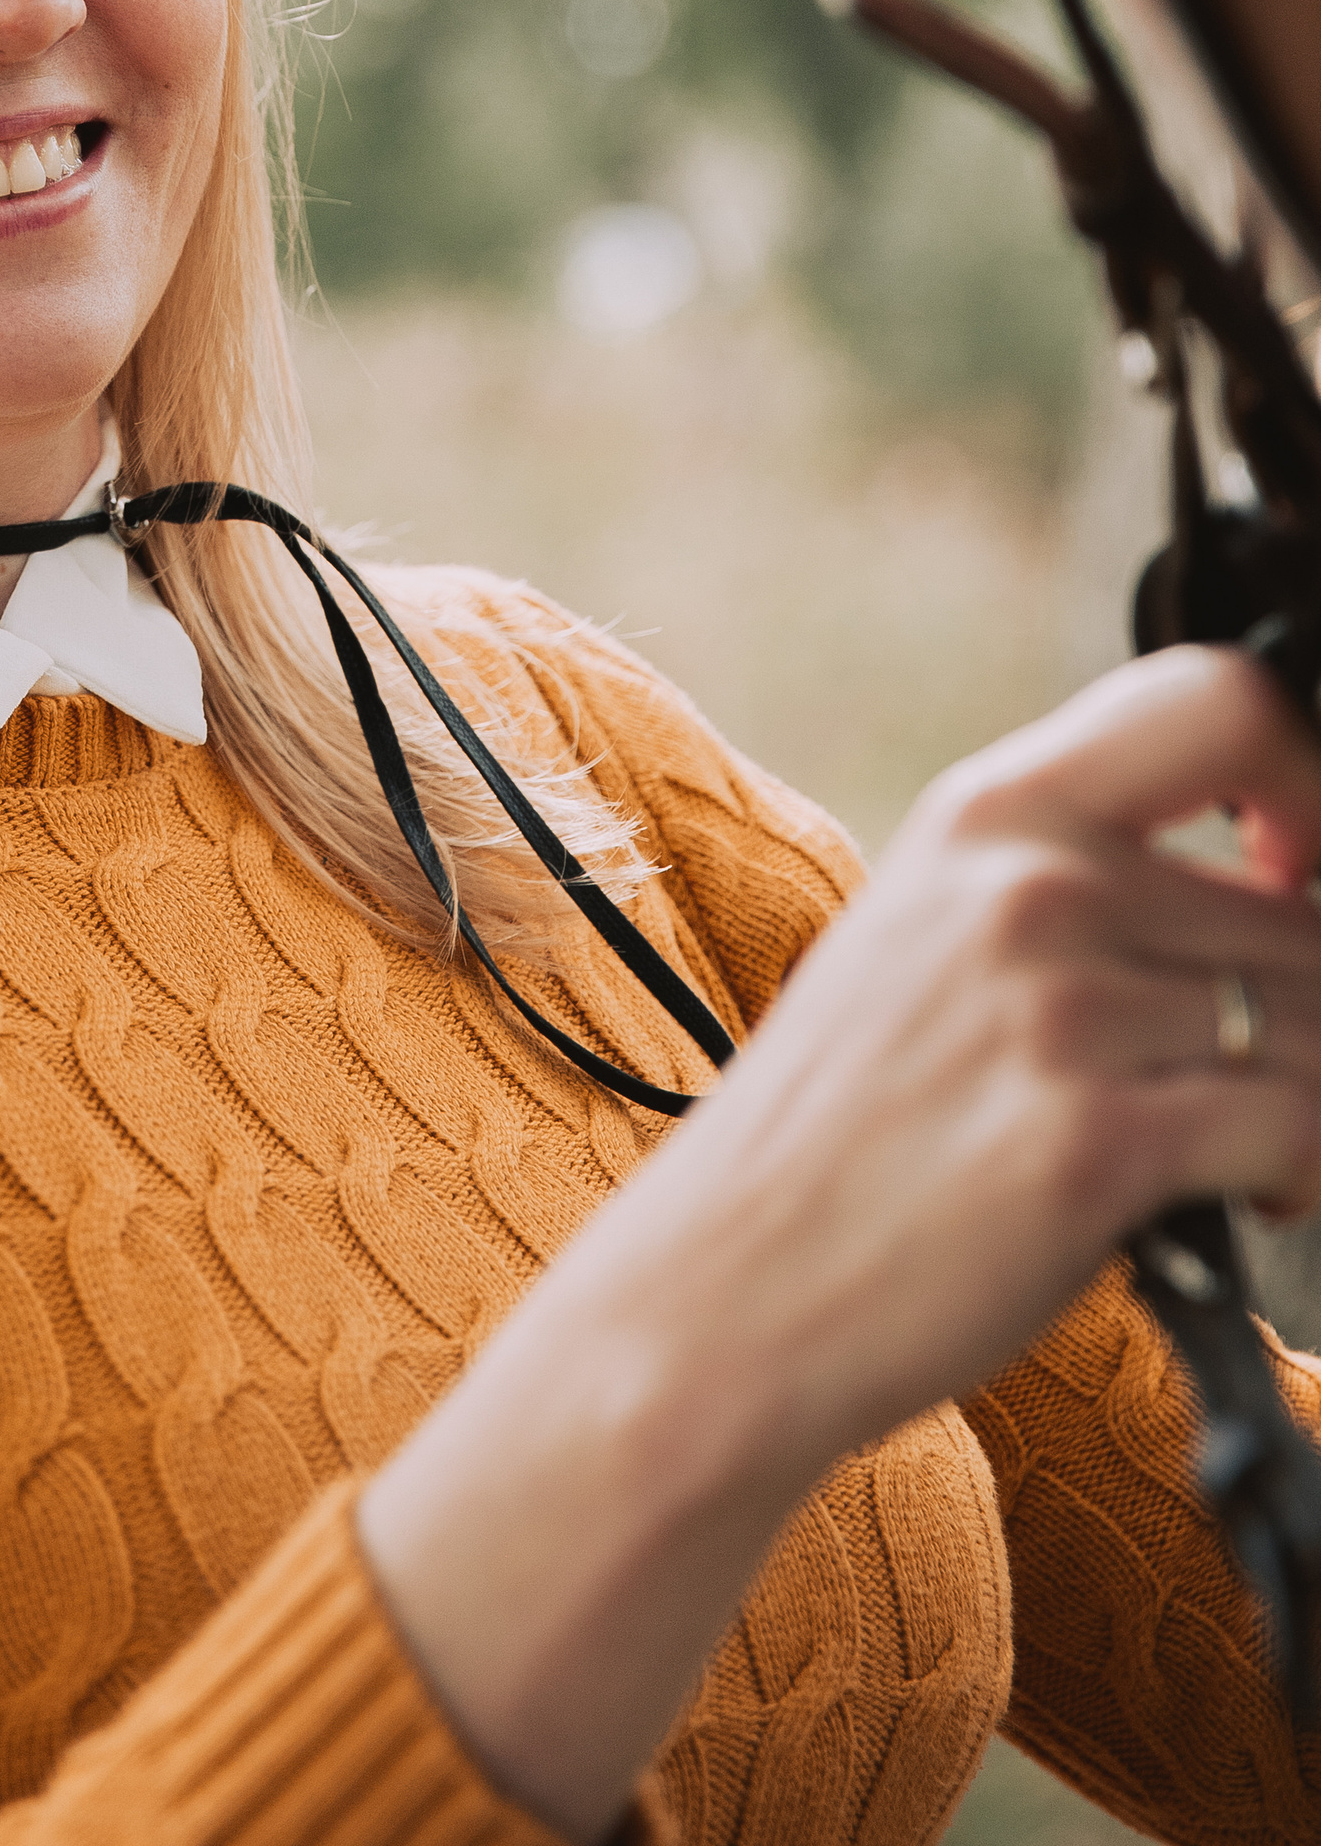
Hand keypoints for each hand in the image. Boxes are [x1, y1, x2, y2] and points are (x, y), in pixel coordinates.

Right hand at [677, 642, 1320, 1456]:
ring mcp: (1060, 1010)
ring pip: (1316, 1028)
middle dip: (1303, 1013)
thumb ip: (1070, 882)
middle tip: (1247, 1079)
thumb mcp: (925, 936)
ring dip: (1309, 1102)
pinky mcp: (1095, 1140)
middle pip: (1301, 916)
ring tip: (1246, 1151)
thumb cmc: (840, 1128)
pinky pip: (1304, 1130)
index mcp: (986, 812)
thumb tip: (1276, 887)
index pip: (1217, 704)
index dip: (1307, 777)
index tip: (1298, 868)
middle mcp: (1027, 886)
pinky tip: (1247, 1197)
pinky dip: (1305, 1176)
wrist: (727, 1284)